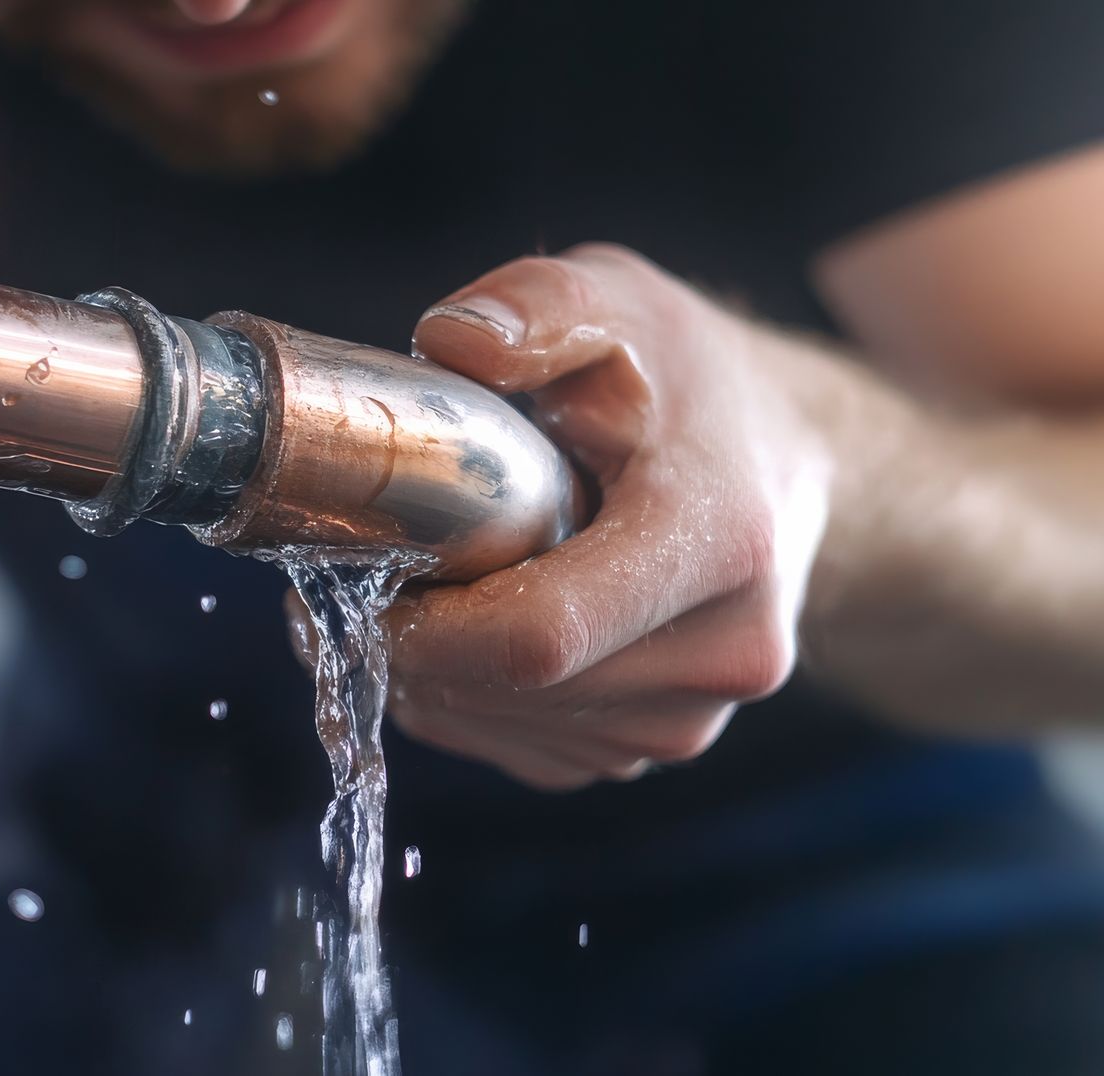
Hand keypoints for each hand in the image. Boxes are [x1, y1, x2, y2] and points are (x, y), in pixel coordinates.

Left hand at [368, 244, 832, 789]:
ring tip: (409, 593)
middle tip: (358, 577)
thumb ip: (539, 306)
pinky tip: (463, 631)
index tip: (361, 581)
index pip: (542, 634)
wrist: (783, 461)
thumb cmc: (686, 380)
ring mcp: (697, 713)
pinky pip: (531, 749)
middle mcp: (725, 651)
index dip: (426, 628)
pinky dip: (471, 703)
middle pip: (517, 689)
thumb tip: (452, 341)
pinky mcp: (660, 742)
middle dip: (415, 646)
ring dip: (435, 679)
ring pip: (516, 728)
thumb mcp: (619, 304)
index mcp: (715, 542)